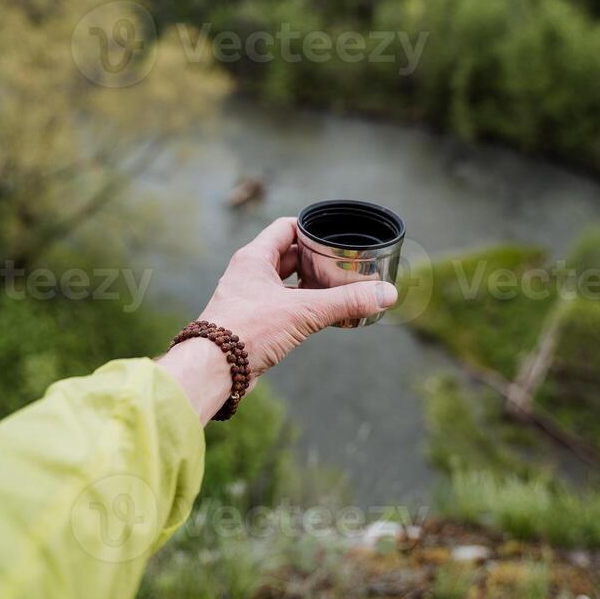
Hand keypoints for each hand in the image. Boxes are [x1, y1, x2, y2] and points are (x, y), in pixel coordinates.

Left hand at [158, 217, 397, 422]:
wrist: (213, 369)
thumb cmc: (248, 331)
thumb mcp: (303, 312)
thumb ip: (345, 302)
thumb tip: (386, 293)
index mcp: (254, 258)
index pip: (286, 228)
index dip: (310, 228)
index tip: (334, 235)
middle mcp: (248, 274)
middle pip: (286, 256)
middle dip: (313, 259)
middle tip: (341, 263)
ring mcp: (247, 299)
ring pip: (283, 284)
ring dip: (306, 285)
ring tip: (334, 289)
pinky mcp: (249, 323)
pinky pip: (279, 306)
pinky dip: (298, 307)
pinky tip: (315, 316)